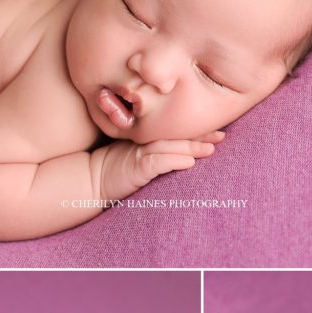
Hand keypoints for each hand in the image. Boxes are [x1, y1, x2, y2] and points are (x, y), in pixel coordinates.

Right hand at [96, 131, 224, 200]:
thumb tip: (184, 156)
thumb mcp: (133, 157)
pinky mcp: (135, 168)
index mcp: (146, 140)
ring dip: (192, 148)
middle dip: (201, 136)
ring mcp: (139, 154)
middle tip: (222, 135)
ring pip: (170, 147)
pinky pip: (157, 162)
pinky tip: (189, 162)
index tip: (218, 131)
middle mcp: (144, 144)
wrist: (89, 181)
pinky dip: (173, 161)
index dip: (196, 132)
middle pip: (176, 137)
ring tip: (212, 148)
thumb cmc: (112, 170)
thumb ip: (154, 153)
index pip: (175, 134)